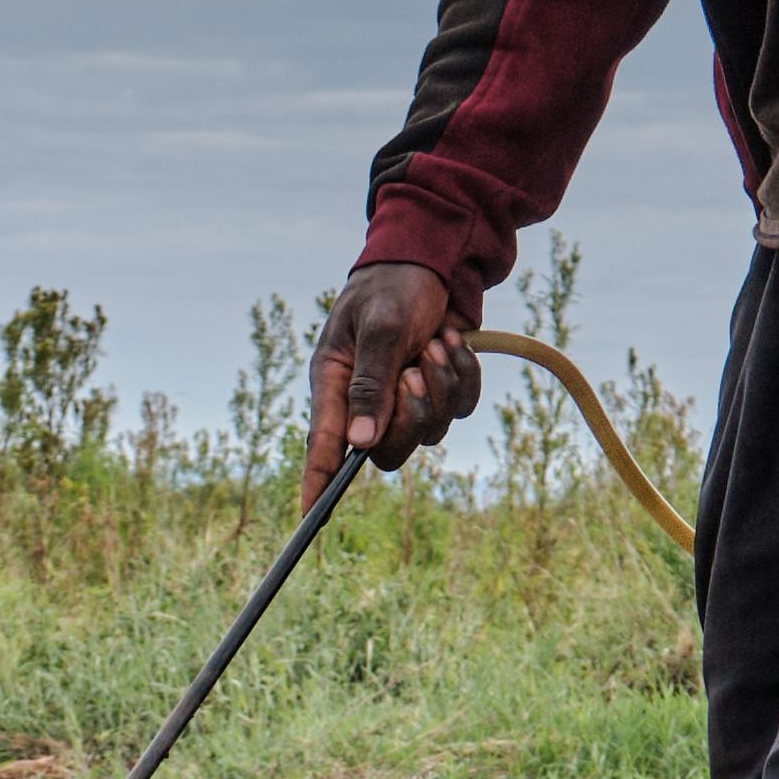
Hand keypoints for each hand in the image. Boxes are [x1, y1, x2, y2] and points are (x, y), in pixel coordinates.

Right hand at [302, 263, 479, 510]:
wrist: (434, 260)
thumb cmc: (393, 287)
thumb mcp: (380, 328)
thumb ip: (369, 384)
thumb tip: (359, 442)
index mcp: (335, 382)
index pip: (324, 444)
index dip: (317, 482)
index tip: (313, 518)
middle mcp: (365, 399)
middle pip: (386, 449)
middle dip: (413, 415)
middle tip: (418, 371)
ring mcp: (403, 398)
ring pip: (431, 429)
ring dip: (444, 383)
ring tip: (436, 341)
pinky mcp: (439, 391)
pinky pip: (461, 409)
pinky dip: (465, 376)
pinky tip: (453, 341)